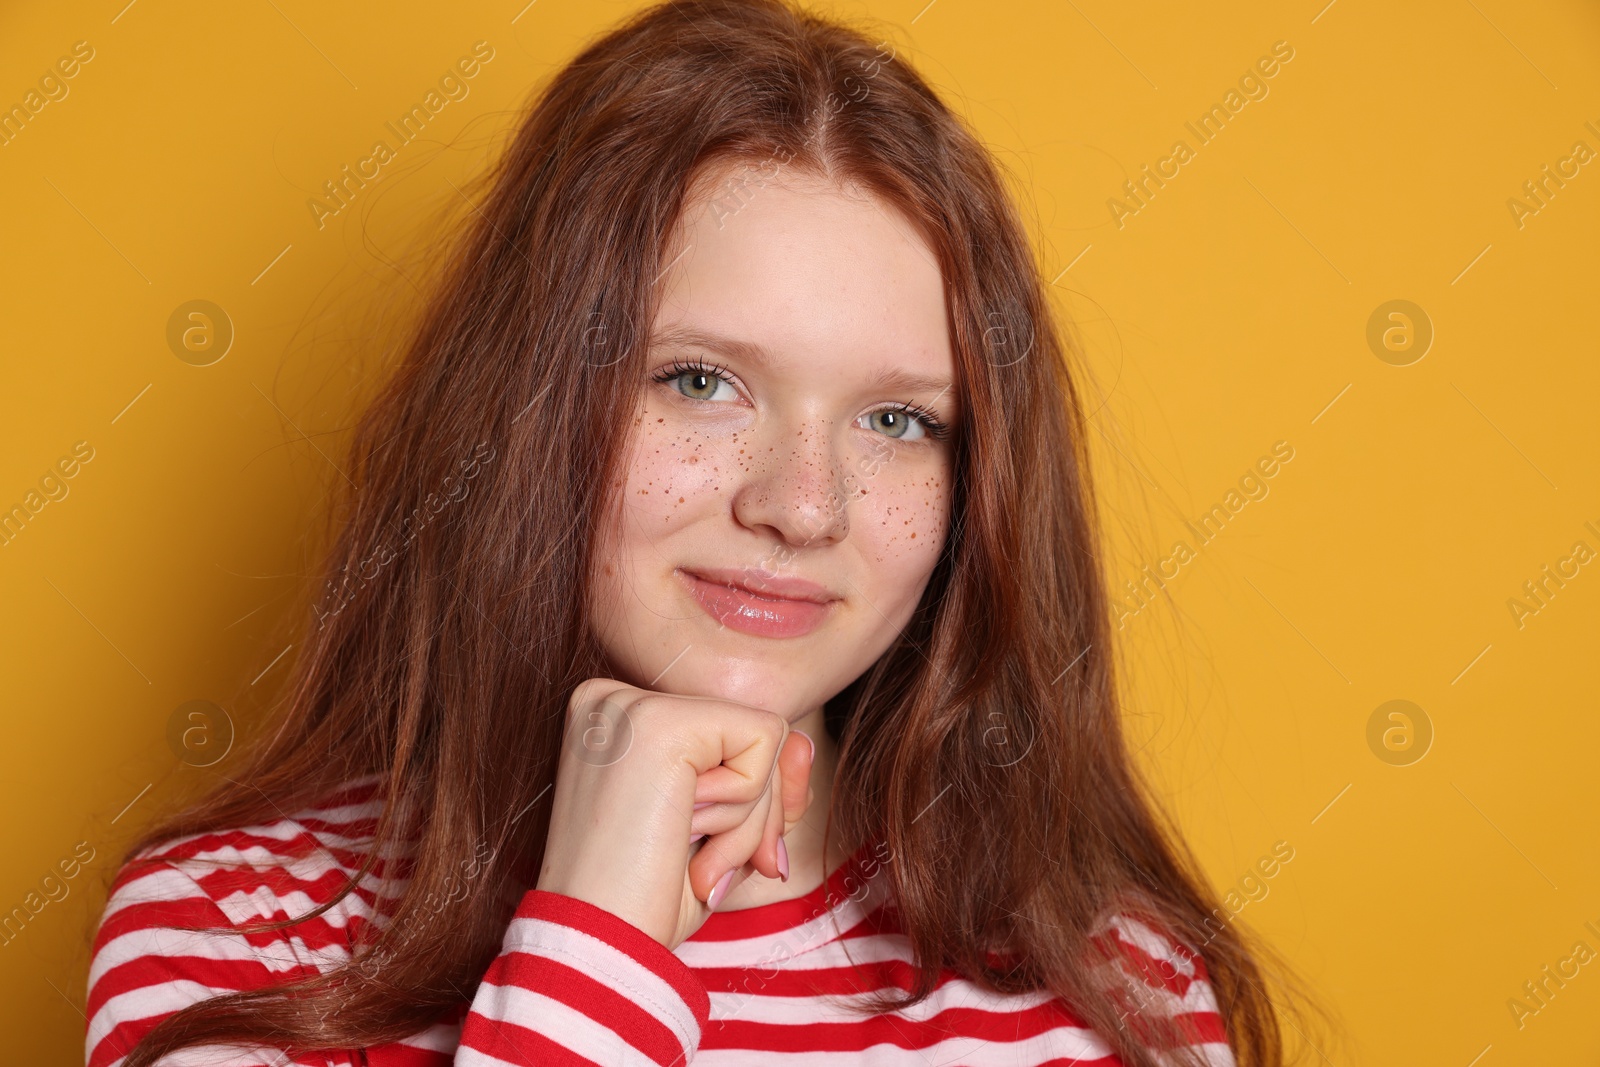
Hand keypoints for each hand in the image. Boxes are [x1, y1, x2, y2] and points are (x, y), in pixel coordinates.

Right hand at [536, 677, 816, 950]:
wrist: (596, 949)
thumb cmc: (643, 903)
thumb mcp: (715, 837)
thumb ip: (763, 786)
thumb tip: (805, 743)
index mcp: (612, 722)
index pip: (724, 737)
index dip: (745, 804)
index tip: (711, 860)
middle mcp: (614, 699)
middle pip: (747, 735)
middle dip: (753, 818)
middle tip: (707, 872)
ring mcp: (633, 704)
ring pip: (763, 739)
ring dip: (746, 822)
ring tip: (687, 858)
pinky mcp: (661, 721)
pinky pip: (765, 740)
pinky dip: (746, 807)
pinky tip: (685, 832)